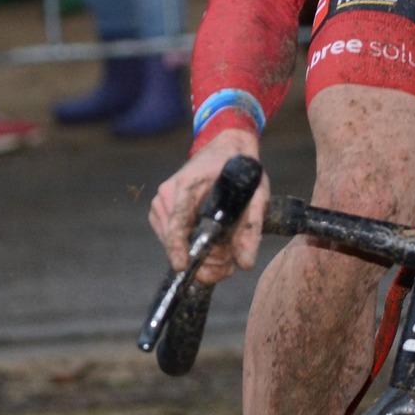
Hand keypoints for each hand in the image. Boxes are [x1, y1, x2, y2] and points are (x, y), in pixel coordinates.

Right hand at [148, 130, 269, 283]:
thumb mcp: (256, 195)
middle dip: (204, 259)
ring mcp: (160, 203)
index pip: (179, 218)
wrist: (224, 149)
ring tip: (225, 253)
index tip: (182, 265)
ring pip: (174, 244)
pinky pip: (172, 240)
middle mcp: (168, 193)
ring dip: (198, 256)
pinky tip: (209, 244)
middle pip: (178, 239)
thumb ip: (250, 228)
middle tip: (230, 265)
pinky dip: (189, 248)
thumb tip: (245, 263)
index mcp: (189, 183)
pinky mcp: (159, 213)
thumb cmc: (239, 170)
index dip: (179, 244)